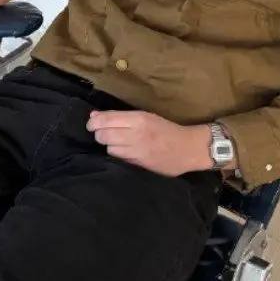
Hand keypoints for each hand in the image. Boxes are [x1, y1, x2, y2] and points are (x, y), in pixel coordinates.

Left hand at [86, 110, 211, 176]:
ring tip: (117, 142)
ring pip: (109, 148)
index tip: (91, 124)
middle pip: (103, 135)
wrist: (188, 149)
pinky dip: (118, 154)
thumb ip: (121, 117)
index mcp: (139, 119)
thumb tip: (94, 116)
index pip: (106, 119)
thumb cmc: (167, 130)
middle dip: (99, 134)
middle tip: (104, 134)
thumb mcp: (146, 117)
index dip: (94, 122)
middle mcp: (136, 134)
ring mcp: (137, 151)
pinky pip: (119, 158)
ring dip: (109, 145)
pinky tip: (124, 151)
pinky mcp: (139, 164)